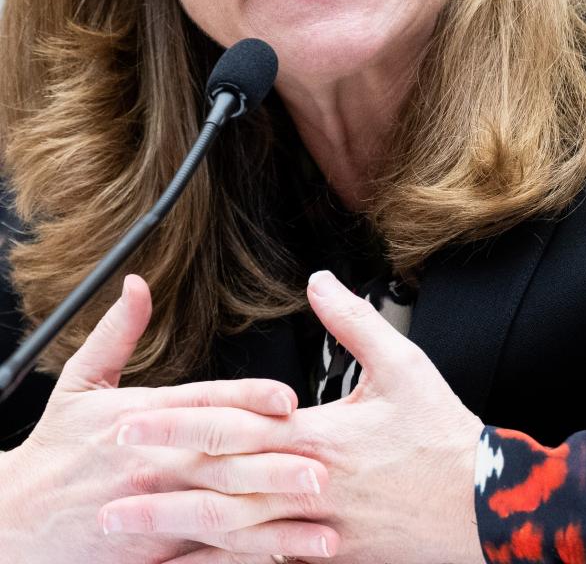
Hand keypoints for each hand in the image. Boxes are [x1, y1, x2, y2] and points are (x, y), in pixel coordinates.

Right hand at [0, 274, 334, 562]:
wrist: (10, 527)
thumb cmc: (53, 454)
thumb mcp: (78, 385)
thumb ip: (117, 333)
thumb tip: (137, 284)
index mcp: (139, 421)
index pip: (202, 405)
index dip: (247, 399)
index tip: (288, 398)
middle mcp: (150, 465)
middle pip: (219, 462)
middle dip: (272, 463)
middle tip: (321, 465)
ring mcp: (150, 515)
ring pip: (220, 516)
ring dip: (271, 519)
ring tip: (316, 520)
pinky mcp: (148, 555)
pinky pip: (203, 559)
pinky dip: (242, 559)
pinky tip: (281, 558)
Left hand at [106, 271, 484, 563]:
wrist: (482, 503)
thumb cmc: (440, 435)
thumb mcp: (401, 364)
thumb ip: (352, 321)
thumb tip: (317, 282)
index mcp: (319, 437)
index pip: (233, 430)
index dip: (177, 428)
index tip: (130, 424)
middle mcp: (308, 486)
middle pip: (219, 489)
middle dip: (158, 489)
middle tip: (105, 489)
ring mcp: (316, 529)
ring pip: (233, 534)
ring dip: (176, 534)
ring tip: (129, 534)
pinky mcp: (329, 554)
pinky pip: (264, 563)